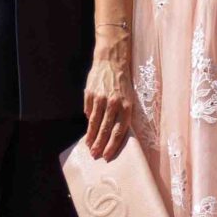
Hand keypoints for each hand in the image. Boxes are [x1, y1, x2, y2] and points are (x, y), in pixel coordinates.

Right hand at [83, 35, 133, 159]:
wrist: (112, 60)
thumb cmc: (122, 82)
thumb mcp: (128, 97)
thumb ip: (121, 113)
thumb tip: (112, 130)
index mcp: (126, 106)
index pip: (119, 130)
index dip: (113, 145)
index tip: (108, 156)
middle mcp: (114, 103)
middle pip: (106, 129)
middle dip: (100, 144)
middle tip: (96, 155)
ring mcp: (101, 98)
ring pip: (95, 122)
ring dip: (92, 136)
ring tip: (89, 146)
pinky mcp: (90, 94)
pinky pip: (88, 111)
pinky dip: (88, 121)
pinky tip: (88, 129)